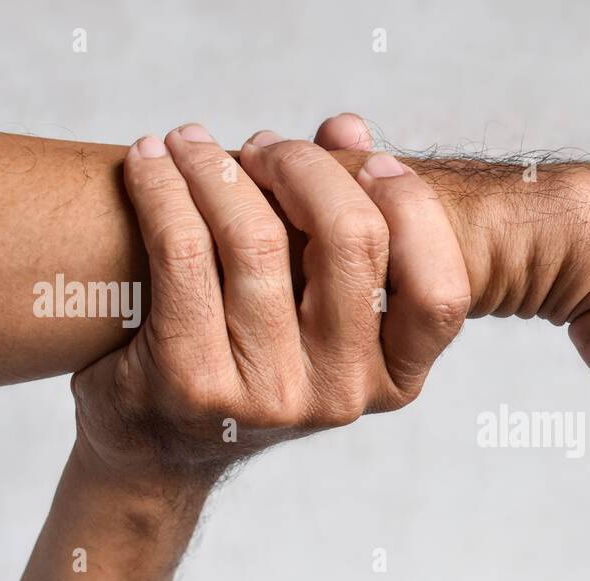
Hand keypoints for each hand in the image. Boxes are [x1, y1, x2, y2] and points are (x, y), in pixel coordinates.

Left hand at [72, 122, 468, 487]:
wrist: (161, 441)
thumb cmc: (251, 350)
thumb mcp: (315, 299)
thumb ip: (343, 215)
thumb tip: (347, 130)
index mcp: (394, 377)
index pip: (440, 291)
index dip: (413, 209)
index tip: (372, 162)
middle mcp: (344, 394)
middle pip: (351, 240)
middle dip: (304, 165)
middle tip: (262, 148)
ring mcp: (272, 396)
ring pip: (257, 239)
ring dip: (215, 165)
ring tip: (190, 143)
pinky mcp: (197, 384)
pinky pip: (183, 253)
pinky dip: (161, 189)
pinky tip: (149, 163)